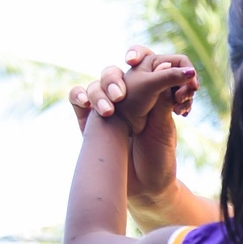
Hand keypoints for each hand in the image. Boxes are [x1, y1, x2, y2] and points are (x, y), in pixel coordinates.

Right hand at [69, 46, 197, 207]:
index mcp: (147, 94)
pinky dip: (80, 97)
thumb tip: (165, 66)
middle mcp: (125, 98)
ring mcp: (105, 108)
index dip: (137, 54)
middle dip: (114, 80)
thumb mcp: (164, 126)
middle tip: (121, 97)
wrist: (146, 189)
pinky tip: (86, 105)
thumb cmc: (159, 157)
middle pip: (113, 73)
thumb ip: (162, 97)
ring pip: (95, 85)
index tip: (134, 60)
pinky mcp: (89, 123)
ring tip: (108, 111)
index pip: (140, 62)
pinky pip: (77, 99)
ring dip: (99, 93)